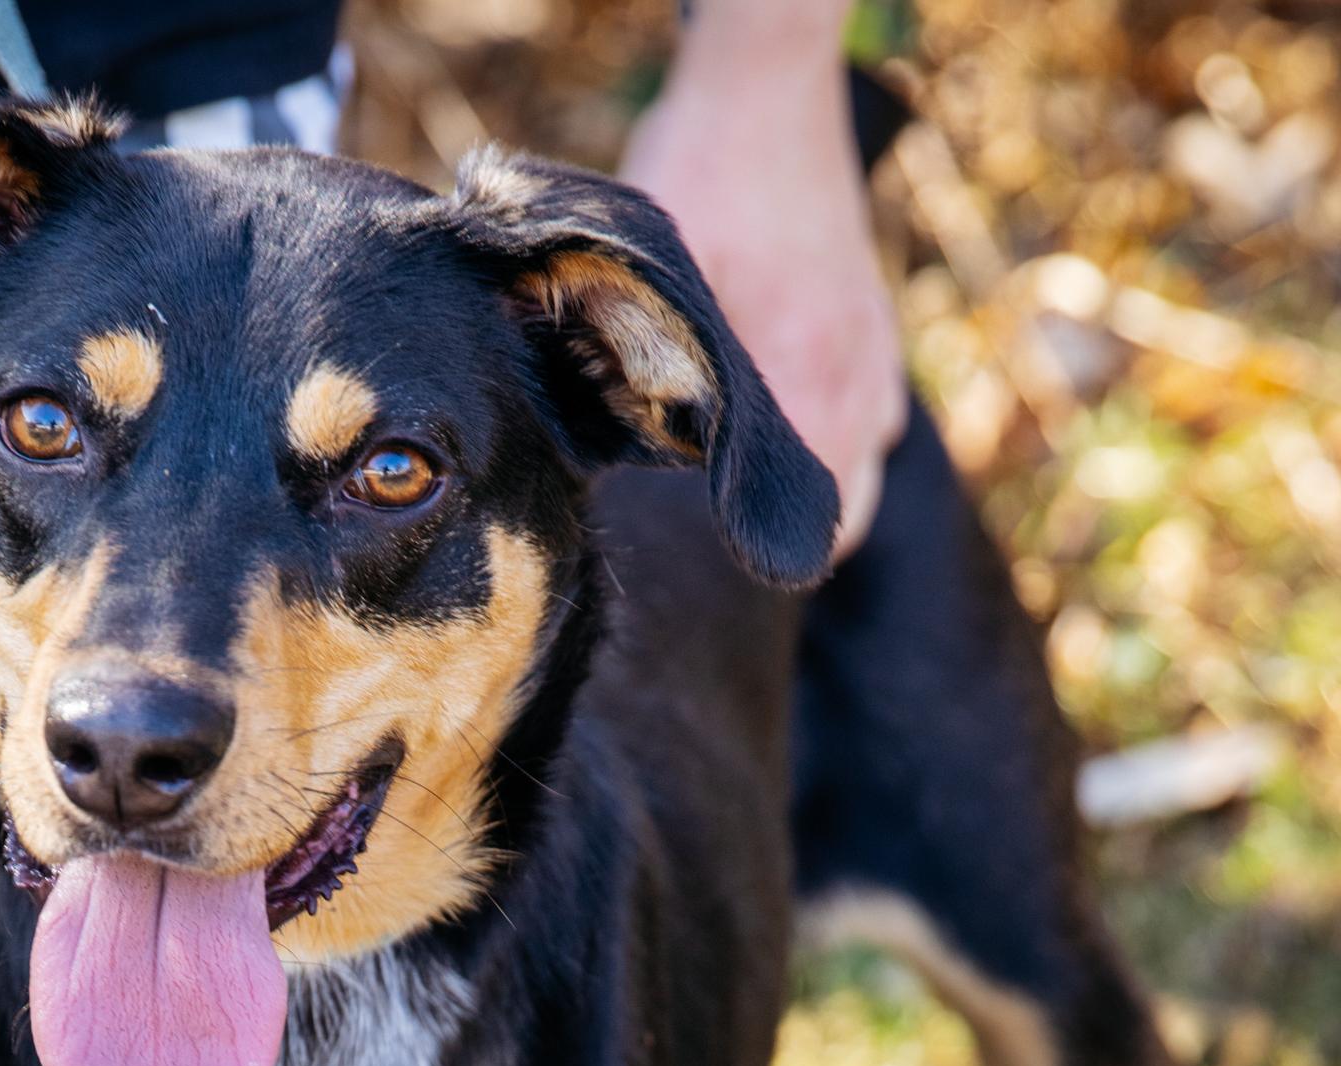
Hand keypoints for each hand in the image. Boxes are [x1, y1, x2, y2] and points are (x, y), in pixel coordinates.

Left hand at [621, 4, 904, 559]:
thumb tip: (599, 436)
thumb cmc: (703, 170)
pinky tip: (796, 440)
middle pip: (842, 514)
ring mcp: (872, 347)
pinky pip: (874, 417)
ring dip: (823, 497)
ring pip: (863, 465)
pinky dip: (843, 444)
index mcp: (800, 371)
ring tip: (762, 515)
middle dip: (794, 543)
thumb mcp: (657, 267)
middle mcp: (852, 372)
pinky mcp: (874, 320)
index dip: (763, 558)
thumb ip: (644, 353)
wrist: (770, 87)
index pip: (806, 516)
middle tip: (732, 556)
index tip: (719, 570)